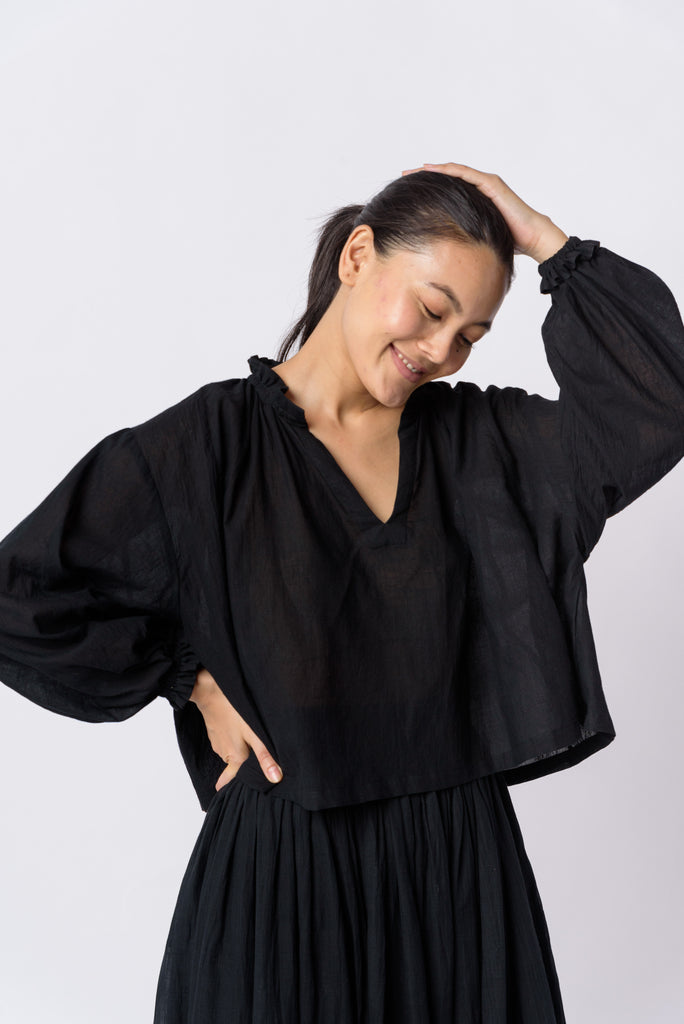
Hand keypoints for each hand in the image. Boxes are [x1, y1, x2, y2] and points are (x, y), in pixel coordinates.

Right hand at [190, 667, 282, 790]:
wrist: (210, 689)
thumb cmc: (233, 710)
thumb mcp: (254, 733)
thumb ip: (265, 756)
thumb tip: (276, 778)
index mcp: (235, 757)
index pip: (233, 779)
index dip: (235, 785)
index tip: (231, 793)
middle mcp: (224, 752)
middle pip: (235, 764)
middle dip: (242, 765)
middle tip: (250, 764)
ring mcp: (218, 741)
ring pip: (231, 749)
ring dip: (239, 747)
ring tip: (250, 739)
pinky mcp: (215, 730)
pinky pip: (226, 738)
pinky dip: (233, 736)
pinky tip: (239, 727)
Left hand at [401, 162, 568, 262]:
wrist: (533, 239)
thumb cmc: (508, 243)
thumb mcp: (476, 240)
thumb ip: (461, 239)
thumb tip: (440, 256)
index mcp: (475, 201)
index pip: (447, 191)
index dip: (428, 190)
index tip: (408, 192)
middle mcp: (479, 189)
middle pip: (447, 179)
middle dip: (425, 176)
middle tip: (404, 176)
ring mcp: (486, 184)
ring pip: (454, 173)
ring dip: (433, 170)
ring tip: (413, 171)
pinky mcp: (492, 185)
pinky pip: (466, 175)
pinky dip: (449, 171)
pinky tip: (433, 169)